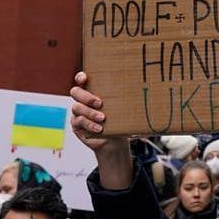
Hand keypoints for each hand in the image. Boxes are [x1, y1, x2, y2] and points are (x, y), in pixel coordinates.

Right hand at [71, 71, 134, 188]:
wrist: (114, 140)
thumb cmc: (119, 119)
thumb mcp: (121, 106)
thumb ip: (124, 96)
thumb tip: (143, 86)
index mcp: (92, 90)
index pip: (81, 80)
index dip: (80, 78)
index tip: (85, 78)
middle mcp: (82, 100)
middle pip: (75, 92)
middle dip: (86, 97)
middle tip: (100, 102)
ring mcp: (78, 112)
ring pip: (77, 108)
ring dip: (90, 112)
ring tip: (102, 118)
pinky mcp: (77, 125)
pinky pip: (79, 122)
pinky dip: (89, 125)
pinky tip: (99, 128)